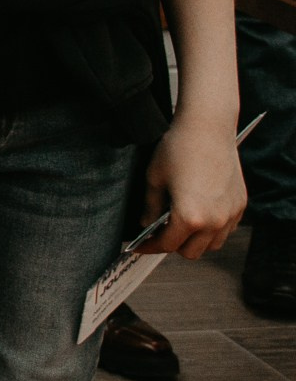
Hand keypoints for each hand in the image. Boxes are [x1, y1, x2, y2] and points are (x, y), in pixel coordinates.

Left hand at [142, 116, 246, 258]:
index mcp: (189, 217)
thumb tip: (146, 224)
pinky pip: (225, 230)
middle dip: (172, 245)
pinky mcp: (240, 206)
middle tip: (158, 232)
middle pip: (191, 252)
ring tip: (180, 224)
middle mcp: (213, 221)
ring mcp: (230, 215)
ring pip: (211, 245)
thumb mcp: (154, 178)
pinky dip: (212, 230)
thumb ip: (150, 207)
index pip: (167, 245)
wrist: (208, 128)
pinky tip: (199, 215)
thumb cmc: (178, 149)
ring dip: (195, 241)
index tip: (140, 246)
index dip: (149, 247)